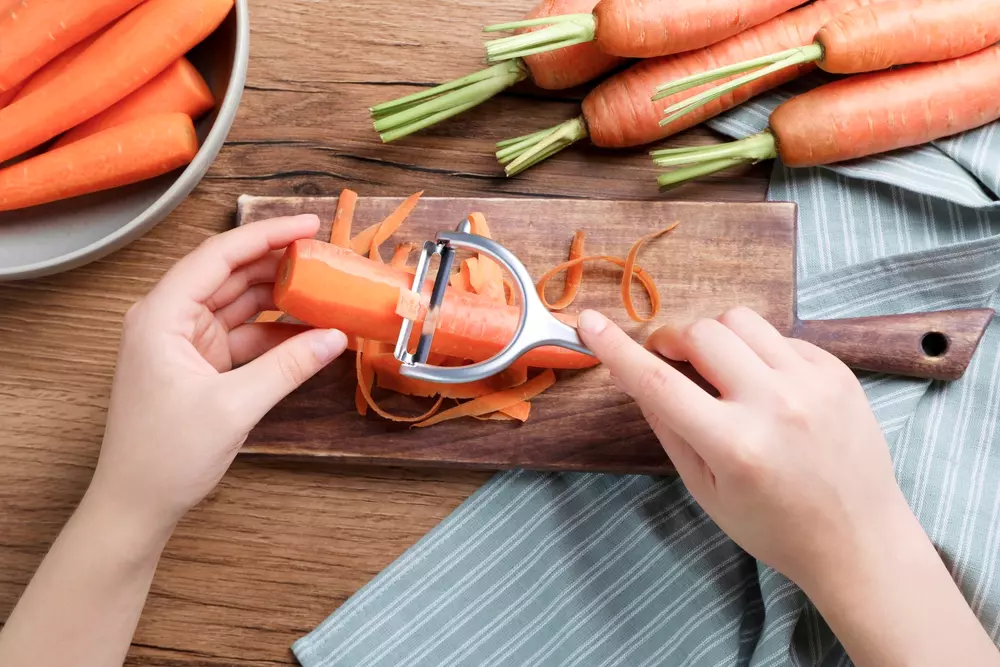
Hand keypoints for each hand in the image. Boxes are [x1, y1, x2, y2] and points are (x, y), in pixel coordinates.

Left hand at [91, 215, 347, 533]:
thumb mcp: (233, 407)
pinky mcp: (201, 365)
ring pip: (240, 304)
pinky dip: (275, 334)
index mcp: (161, 316)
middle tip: (325, 259)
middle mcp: (169, 320)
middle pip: (230, 275)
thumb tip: (335, 337)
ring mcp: (185, 342)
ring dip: (280, 299)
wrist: (136, 505)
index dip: (266, 236)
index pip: (218, 257)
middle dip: (278, 264)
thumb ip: (288, 367)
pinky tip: (309, 332)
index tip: (308, 226)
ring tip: (325, 291)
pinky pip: (244, 336)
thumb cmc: (164, 456)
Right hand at [576, 306, 910, 589]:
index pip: (659, 383)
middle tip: (670, 362)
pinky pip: (779, 335)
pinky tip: (763, 383)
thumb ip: (668, 428)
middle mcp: (775, 406)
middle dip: (673, 340)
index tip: (589, 322)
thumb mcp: (705, 491)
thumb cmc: (772, 527)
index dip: (616, 349)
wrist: (859, 541)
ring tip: (720, 371)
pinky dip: (757, 350)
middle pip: (701, 333)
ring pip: (740, 320)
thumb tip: (633, 375)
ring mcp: (812, 384)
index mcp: (735, 446)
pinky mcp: (837, 372)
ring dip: (715, 337)